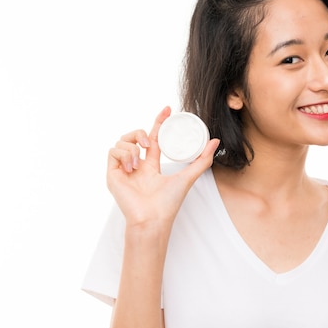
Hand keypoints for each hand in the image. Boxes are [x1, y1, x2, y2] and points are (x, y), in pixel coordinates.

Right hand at [106, 106, 219, 230]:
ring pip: (122, 141)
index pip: (153, 138)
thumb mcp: (188, 177)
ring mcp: (123, 169)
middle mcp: (136, 165)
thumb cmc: (168, 203)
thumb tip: (215, 141)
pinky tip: (131, 167)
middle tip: (150, 142)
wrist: (153, 218)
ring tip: (139, 162)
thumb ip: (202, 160)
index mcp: (151, 166)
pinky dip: (123, 155)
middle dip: (141, 132)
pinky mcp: (112, 174)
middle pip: (134, 137)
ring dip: (132, 146)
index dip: (159, 122)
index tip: (167, 109)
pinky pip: (113, 151)